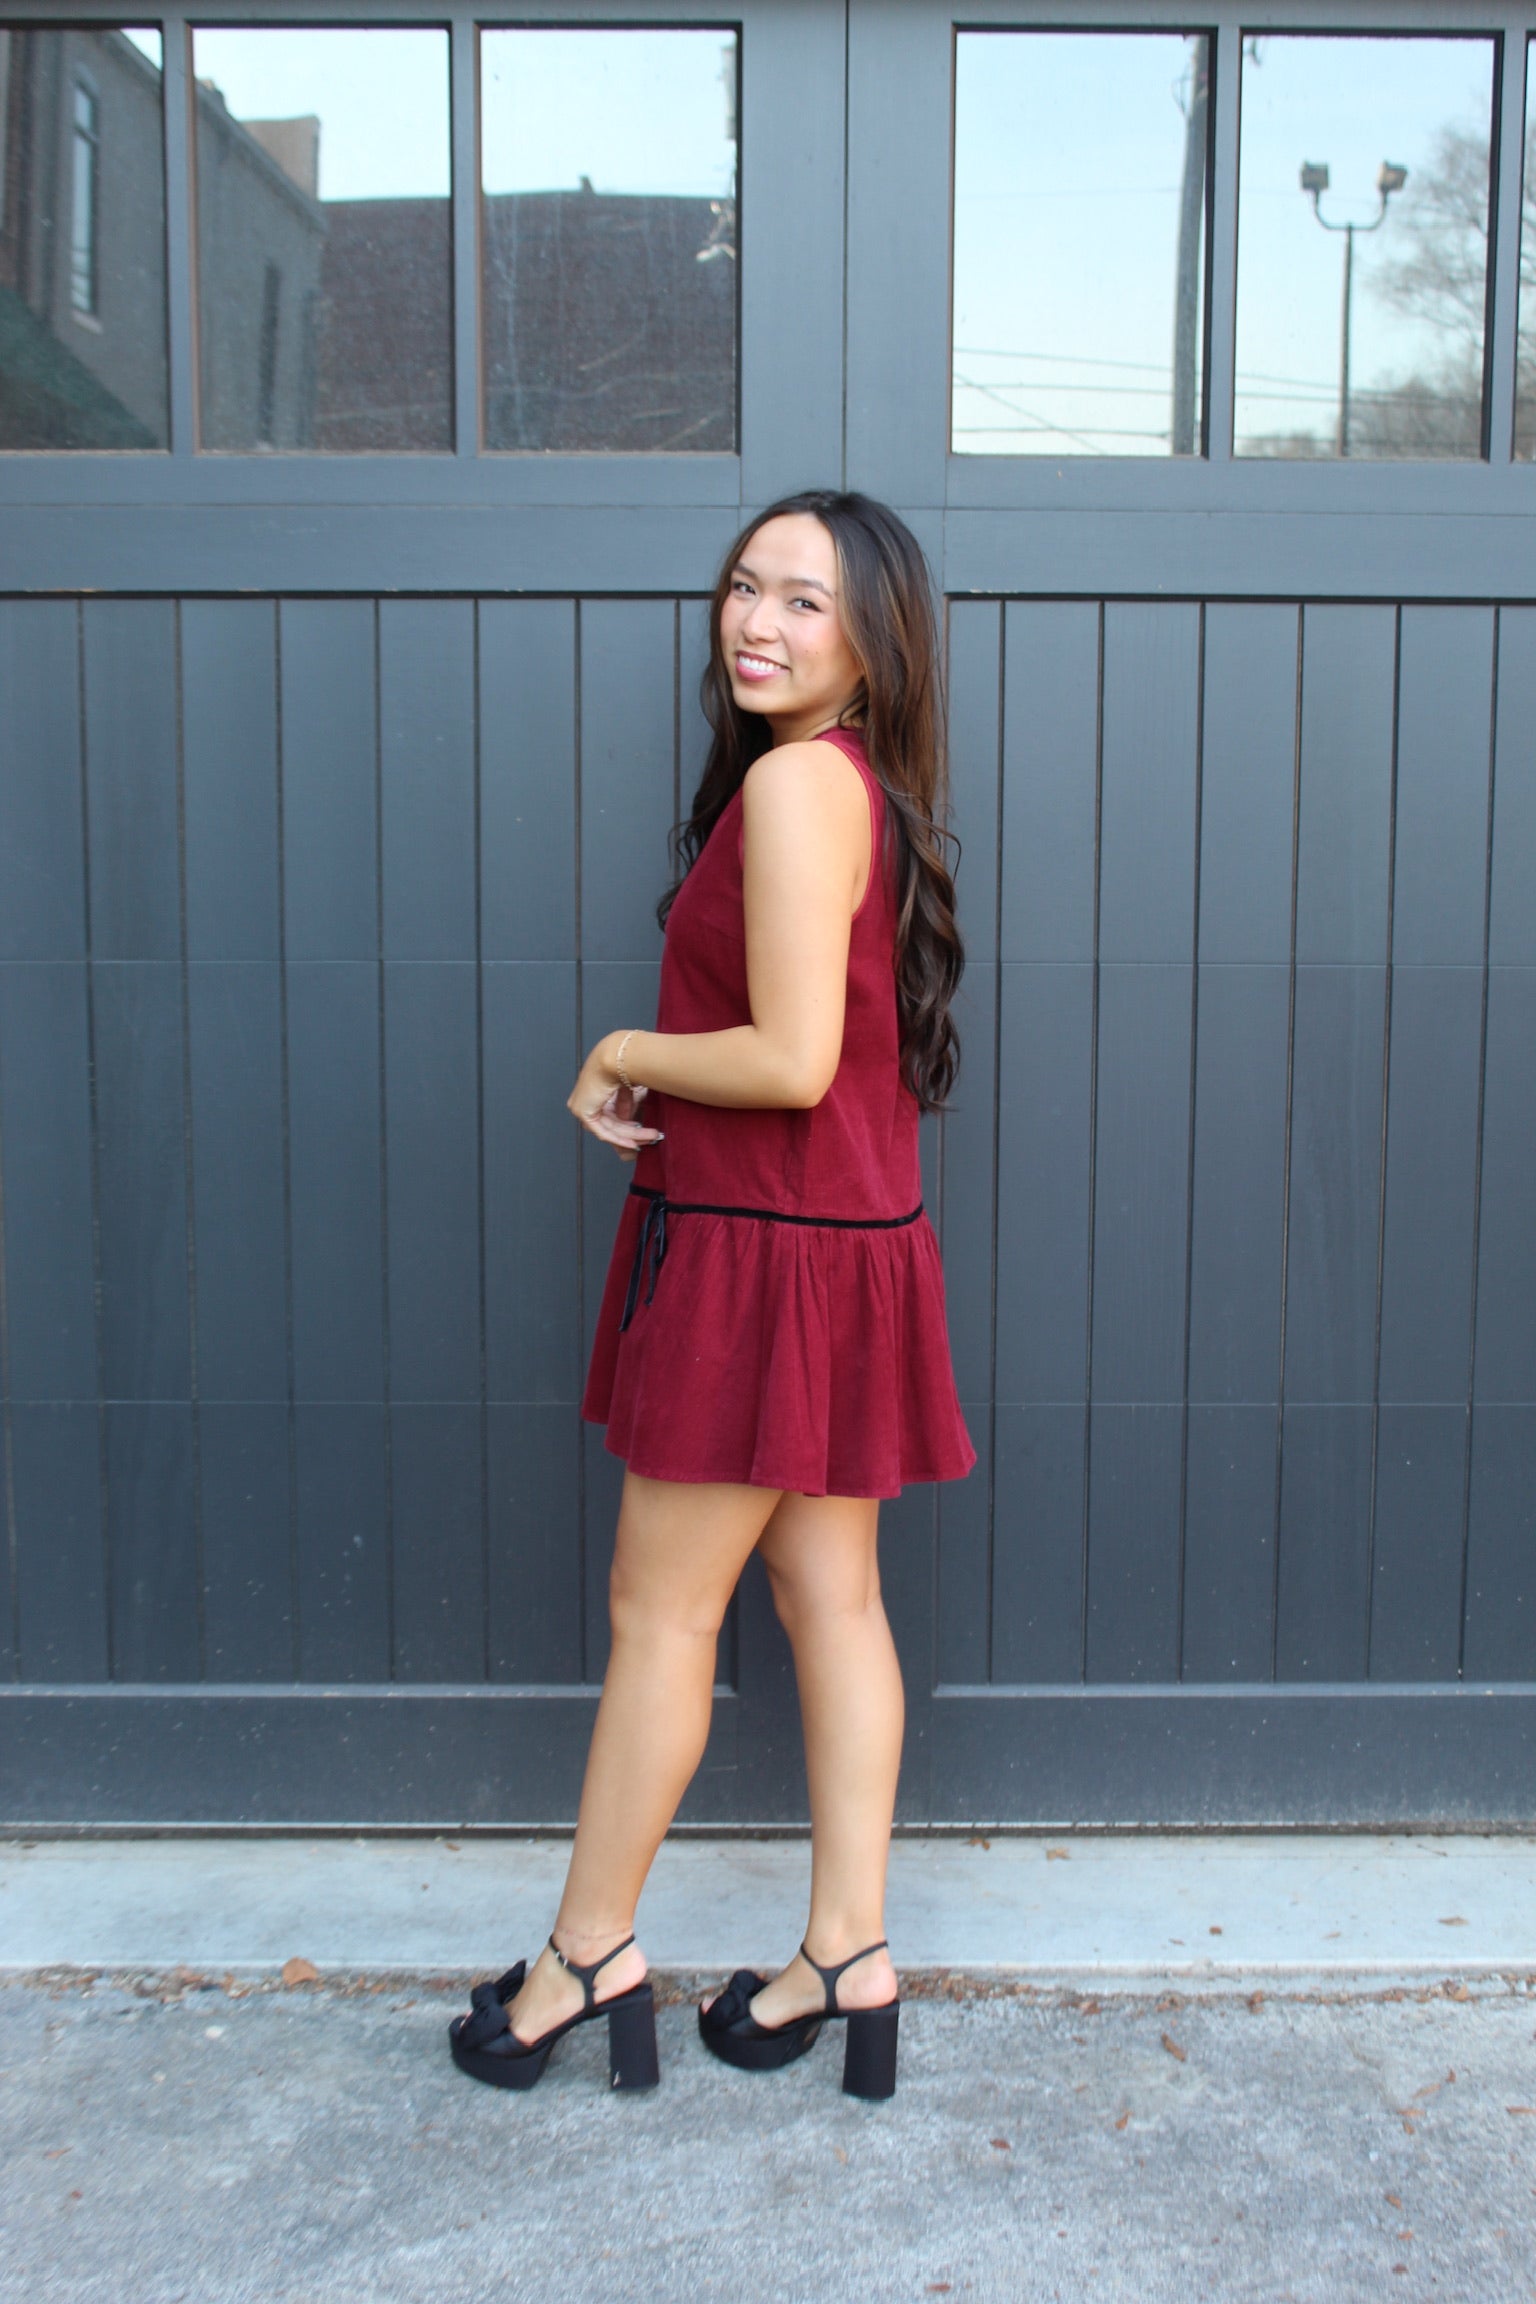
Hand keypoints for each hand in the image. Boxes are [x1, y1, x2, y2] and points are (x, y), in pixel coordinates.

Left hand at [567, 1035, 664, 1161]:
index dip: (626, 1124)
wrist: (616, 1057)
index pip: (608, 1113)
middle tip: (650, 1136)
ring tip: (651, 1136)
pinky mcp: (583, 1112)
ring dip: (632, 1135)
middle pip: (610, 1124)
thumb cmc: (622, 1064)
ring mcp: (581, 1106)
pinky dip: (619, 1139)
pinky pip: (602, 1132)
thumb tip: (626, 1118)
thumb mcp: (625, 1088)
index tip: (642, 1129)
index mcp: (592, 1089)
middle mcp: (584, 1098)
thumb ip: (624, 1103)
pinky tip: (633, 1143)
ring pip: (610, 1129)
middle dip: (632, 1132)